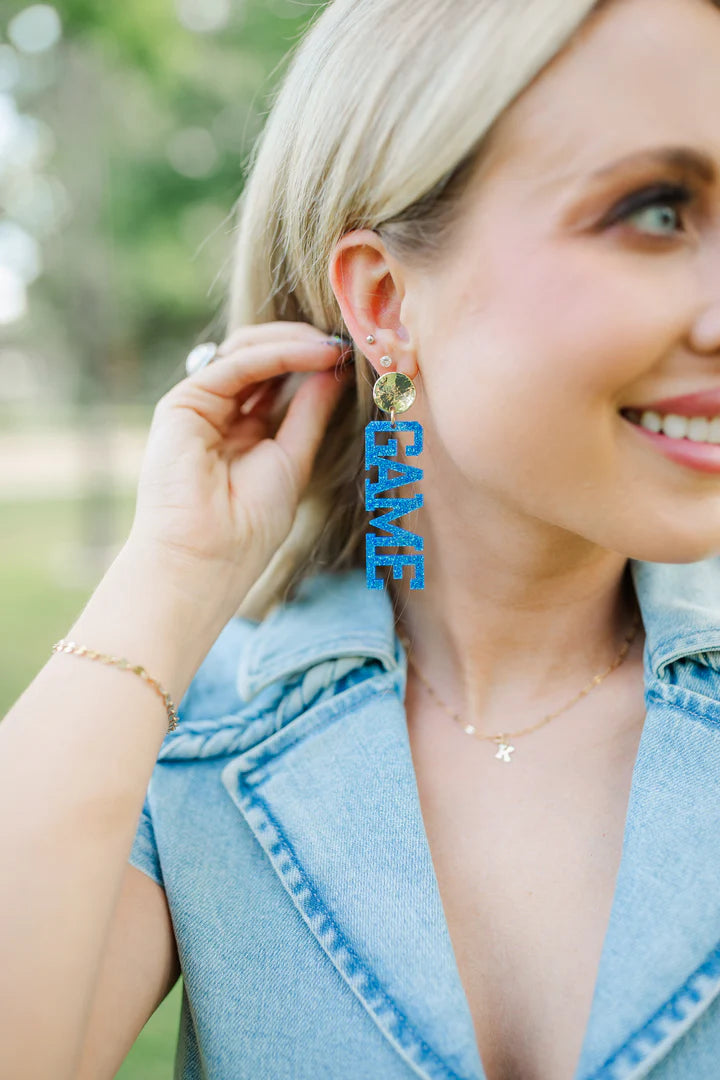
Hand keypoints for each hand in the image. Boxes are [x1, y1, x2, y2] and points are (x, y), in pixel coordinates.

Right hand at [125, 321, 352, 605]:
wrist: (208, 557)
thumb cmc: (250, 524)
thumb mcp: (294, 457)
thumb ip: (309, 411)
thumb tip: (335, 370)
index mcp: (240, 429)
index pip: (274, 378)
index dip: (310, 363)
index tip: (350, 358)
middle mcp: (216, 412)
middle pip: (258, 358)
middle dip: (302, 346)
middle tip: (345, 343)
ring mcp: (197, 405)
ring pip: (245, 352)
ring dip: (293, 344)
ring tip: (333, 348)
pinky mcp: (182, 403)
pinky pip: (235, 365)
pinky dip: (276, 355)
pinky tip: (313, 355)